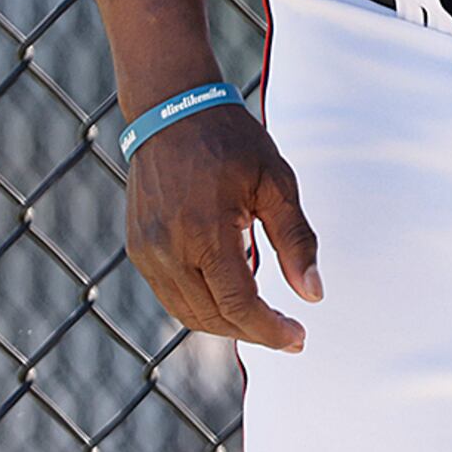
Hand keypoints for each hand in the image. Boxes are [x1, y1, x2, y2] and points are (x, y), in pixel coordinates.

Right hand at [124, 99, 321, 352]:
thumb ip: (296, 240)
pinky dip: (202, 306)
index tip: (299, 339)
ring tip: (263, 318)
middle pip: (213, 317)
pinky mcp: (138, 249)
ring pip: (188, 313)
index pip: (238, 304)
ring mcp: (147, 253)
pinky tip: (230, 295)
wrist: (172, 112)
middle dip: (252, 332)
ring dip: (226, 324)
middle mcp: (169, 251)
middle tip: (289, 333)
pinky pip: (171, 296)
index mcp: (206, 233)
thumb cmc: (232, 142)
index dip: (270, 330)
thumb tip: (313, 293)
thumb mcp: (277, 182)